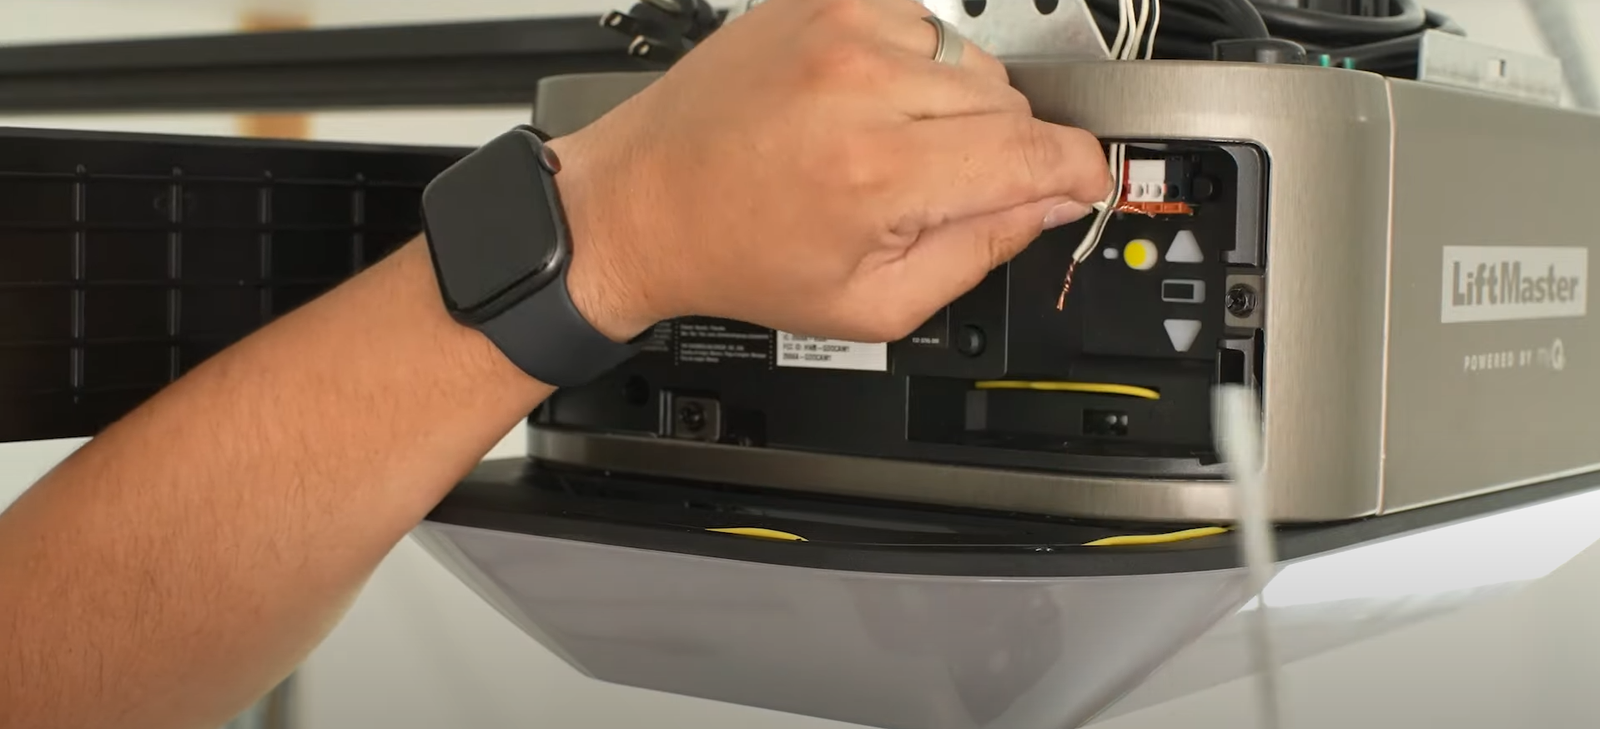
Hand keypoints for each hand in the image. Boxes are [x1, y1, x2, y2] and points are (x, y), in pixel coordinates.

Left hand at [556, 0, 1111, 342]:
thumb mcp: (872, 303)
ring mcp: (839, 30)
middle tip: (937, 190)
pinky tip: (865, 104)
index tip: (1078, 183)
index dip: (1075, 173)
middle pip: (1010, 104)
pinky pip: (921, 24)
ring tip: (888, 146)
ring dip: (953, 106)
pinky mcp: (822, 0)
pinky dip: (911, 65)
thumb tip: (1048, 204)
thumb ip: (978, 253)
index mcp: (878, 172)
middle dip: (998, 152)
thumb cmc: (739, 254)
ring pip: (970, 61)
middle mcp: (861, 84)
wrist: (644, 202)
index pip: (1036, 151)